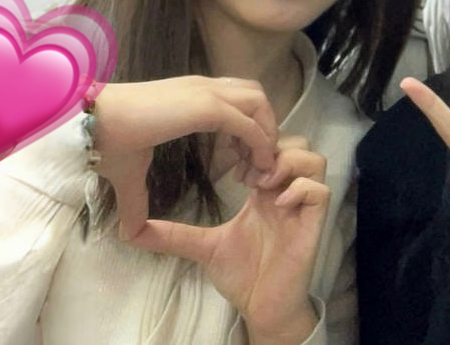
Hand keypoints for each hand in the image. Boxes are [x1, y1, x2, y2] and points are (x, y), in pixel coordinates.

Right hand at [92, 76, 278, 239]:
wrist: (89, 123)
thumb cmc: (104, 142)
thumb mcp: (128, 174)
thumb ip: (136, 200)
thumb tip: (128, 233)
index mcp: (191, 95)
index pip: (237, 100)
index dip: (247, 129)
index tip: (239, 166)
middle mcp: (204, 88)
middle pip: (256, 97)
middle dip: (263, 128)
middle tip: (253, 167)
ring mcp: (207, 93)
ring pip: (260, 104)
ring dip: (264, 135)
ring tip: (255, 169)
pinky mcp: (207, 107)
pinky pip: (249, 123)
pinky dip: (258, 144)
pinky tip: (253, 170)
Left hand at [129, 137, 329, 344]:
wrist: (261, 306)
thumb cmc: (241, 275)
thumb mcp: (204, 247)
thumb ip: (173, 235)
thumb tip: (130, 232)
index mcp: (265, 191)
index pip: (270, 147)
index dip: (253, 142)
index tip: (229, 158)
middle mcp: (286, 192)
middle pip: (296, 144)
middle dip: (271, 147)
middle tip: (245, 170)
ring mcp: (302, 206)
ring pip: (313, 160)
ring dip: (287, 163)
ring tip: (261, 184)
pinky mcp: (313, 223)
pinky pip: (319, 190)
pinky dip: (299, 188)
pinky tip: (277, 202)